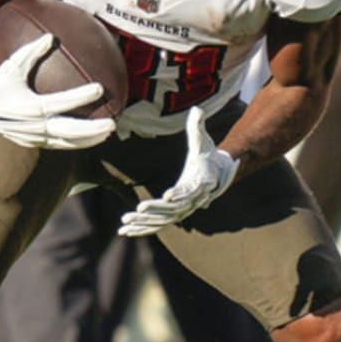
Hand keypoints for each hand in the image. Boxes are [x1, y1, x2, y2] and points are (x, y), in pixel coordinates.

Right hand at [0, 34, 112, 149]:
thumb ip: (30, 52)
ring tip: (108, 133)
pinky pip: (60, 145)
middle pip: (68, 130)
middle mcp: (34, 124)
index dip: (80, 96)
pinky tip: (93, 137)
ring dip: (89, 139)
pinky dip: (77, 142)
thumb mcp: (11, 67)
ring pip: (67, 142)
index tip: (100, 88)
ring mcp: (35, 136)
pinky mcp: (34, 143)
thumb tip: (50, 37)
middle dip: (92, 129)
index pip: (60, 102)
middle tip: (112, 123)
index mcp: (30, 105)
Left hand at [118, 106, 237, 236]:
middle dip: (156, 211)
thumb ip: (198, 127)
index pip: (189, 191)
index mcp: (199, 183)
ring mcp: (183, 209)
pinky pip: (157, 224)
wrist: (216, 173)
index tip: (166, 196)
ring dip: (144, 223)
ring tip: (125, 223)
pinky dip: (142, 229)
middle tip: (139, 210)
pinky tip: (124, 232)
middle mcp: (191, 200)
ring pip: (163, 220)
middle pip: (174, 210)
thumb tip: (197, 109)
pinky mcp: (173, 213)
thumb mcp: (203, 140)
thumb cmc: (207, 156)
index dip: (179, 194)